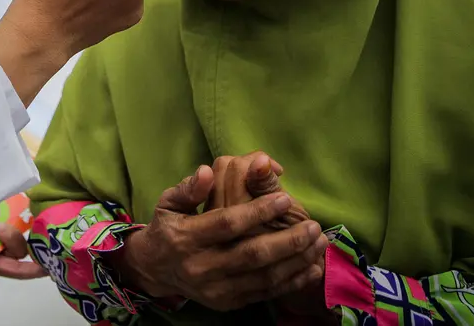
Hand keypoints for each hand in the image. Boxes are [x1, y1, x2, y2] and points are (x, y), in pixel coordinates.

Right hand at [108, 166, 326, 312]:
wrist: (155, 270)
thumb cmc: (167, 228)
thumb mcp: (168, 202)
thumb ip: (189, 188)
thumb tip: (207, 171)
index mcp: (185, 237)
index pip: (226, 224)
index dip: (258, 211)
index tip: (285, 198)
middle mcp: (200, 266)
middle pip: (251, 254)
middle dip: (287, 240)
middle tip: (313, 226)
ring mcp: (214, 288)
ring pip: (263, 277)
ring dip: (296, 261)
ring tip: (319, 243)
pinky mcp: (227, 303)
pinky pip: (265, 294)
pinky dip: (292, 282)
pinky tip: (312, 268)